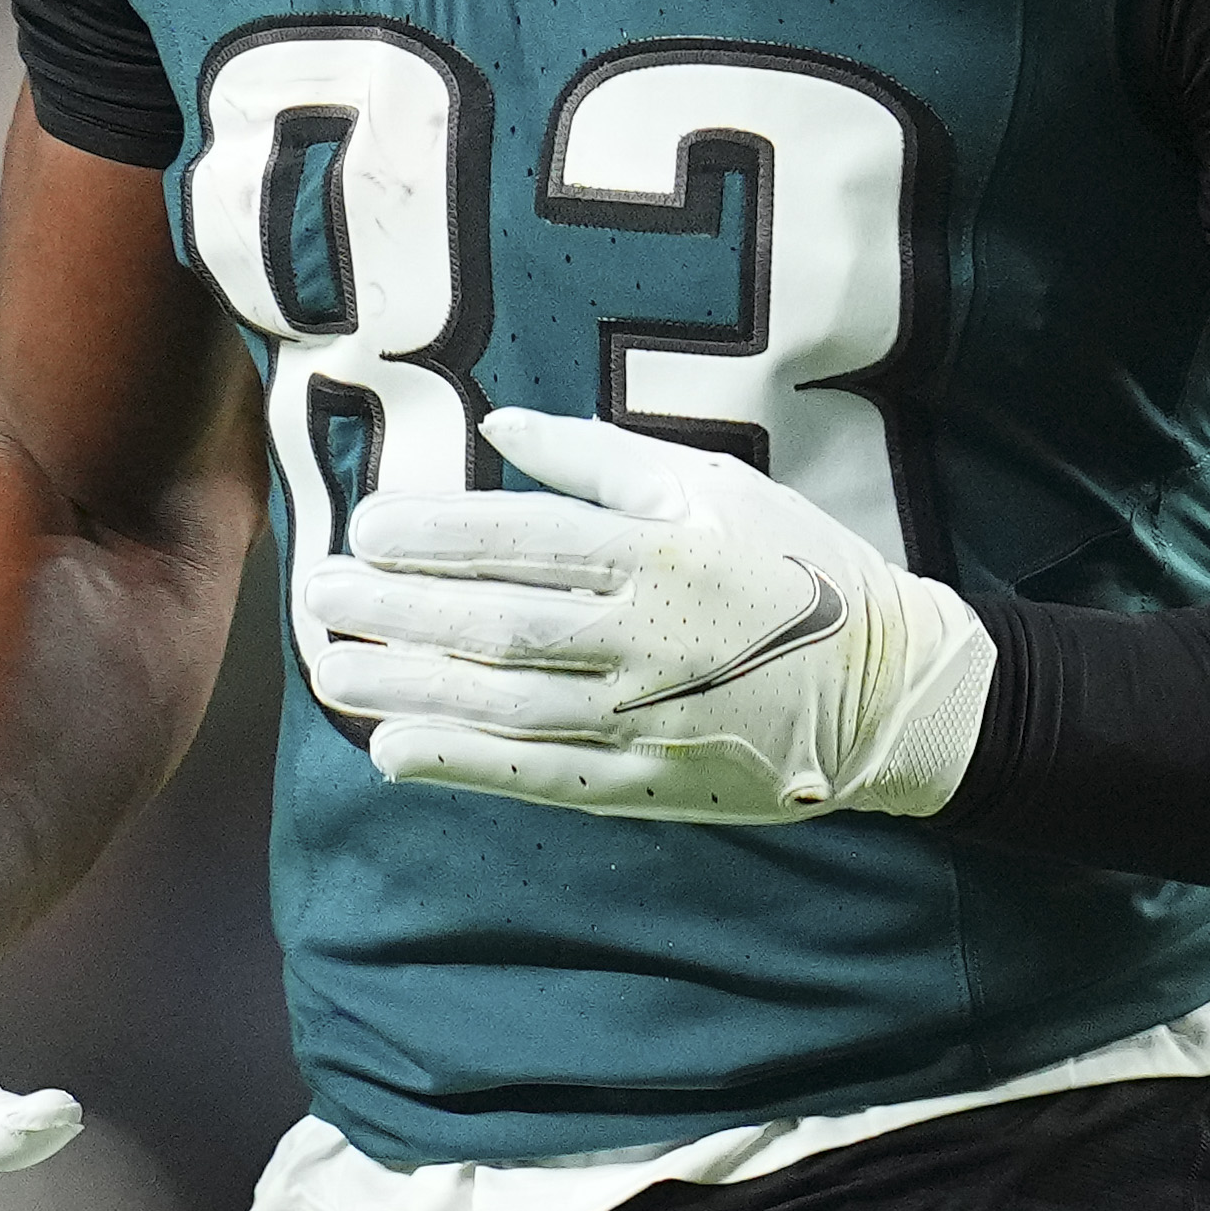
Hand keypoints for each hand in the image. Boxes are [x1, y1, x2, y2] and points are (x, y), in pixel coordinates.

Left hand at [298, 409, 993, 824]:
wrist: (891, 690)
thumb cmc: (797, 568)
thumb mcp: (718, 485)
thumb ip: (603, 459)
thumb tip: (501, 429)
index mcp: (659, 552)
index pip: (523, 540)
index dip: (434, 532)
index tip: (365, 523)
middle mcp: (643, 636)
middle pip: (496, 622)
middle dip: (396, 610)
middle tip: (318, 597)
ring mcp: (643, 716)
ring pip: (502, 701)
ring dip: (407, 687)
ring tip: (330, 671)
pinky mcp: (649, 781)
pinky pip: (540, 774)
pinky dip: (465, 764)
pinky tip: (395, 752)